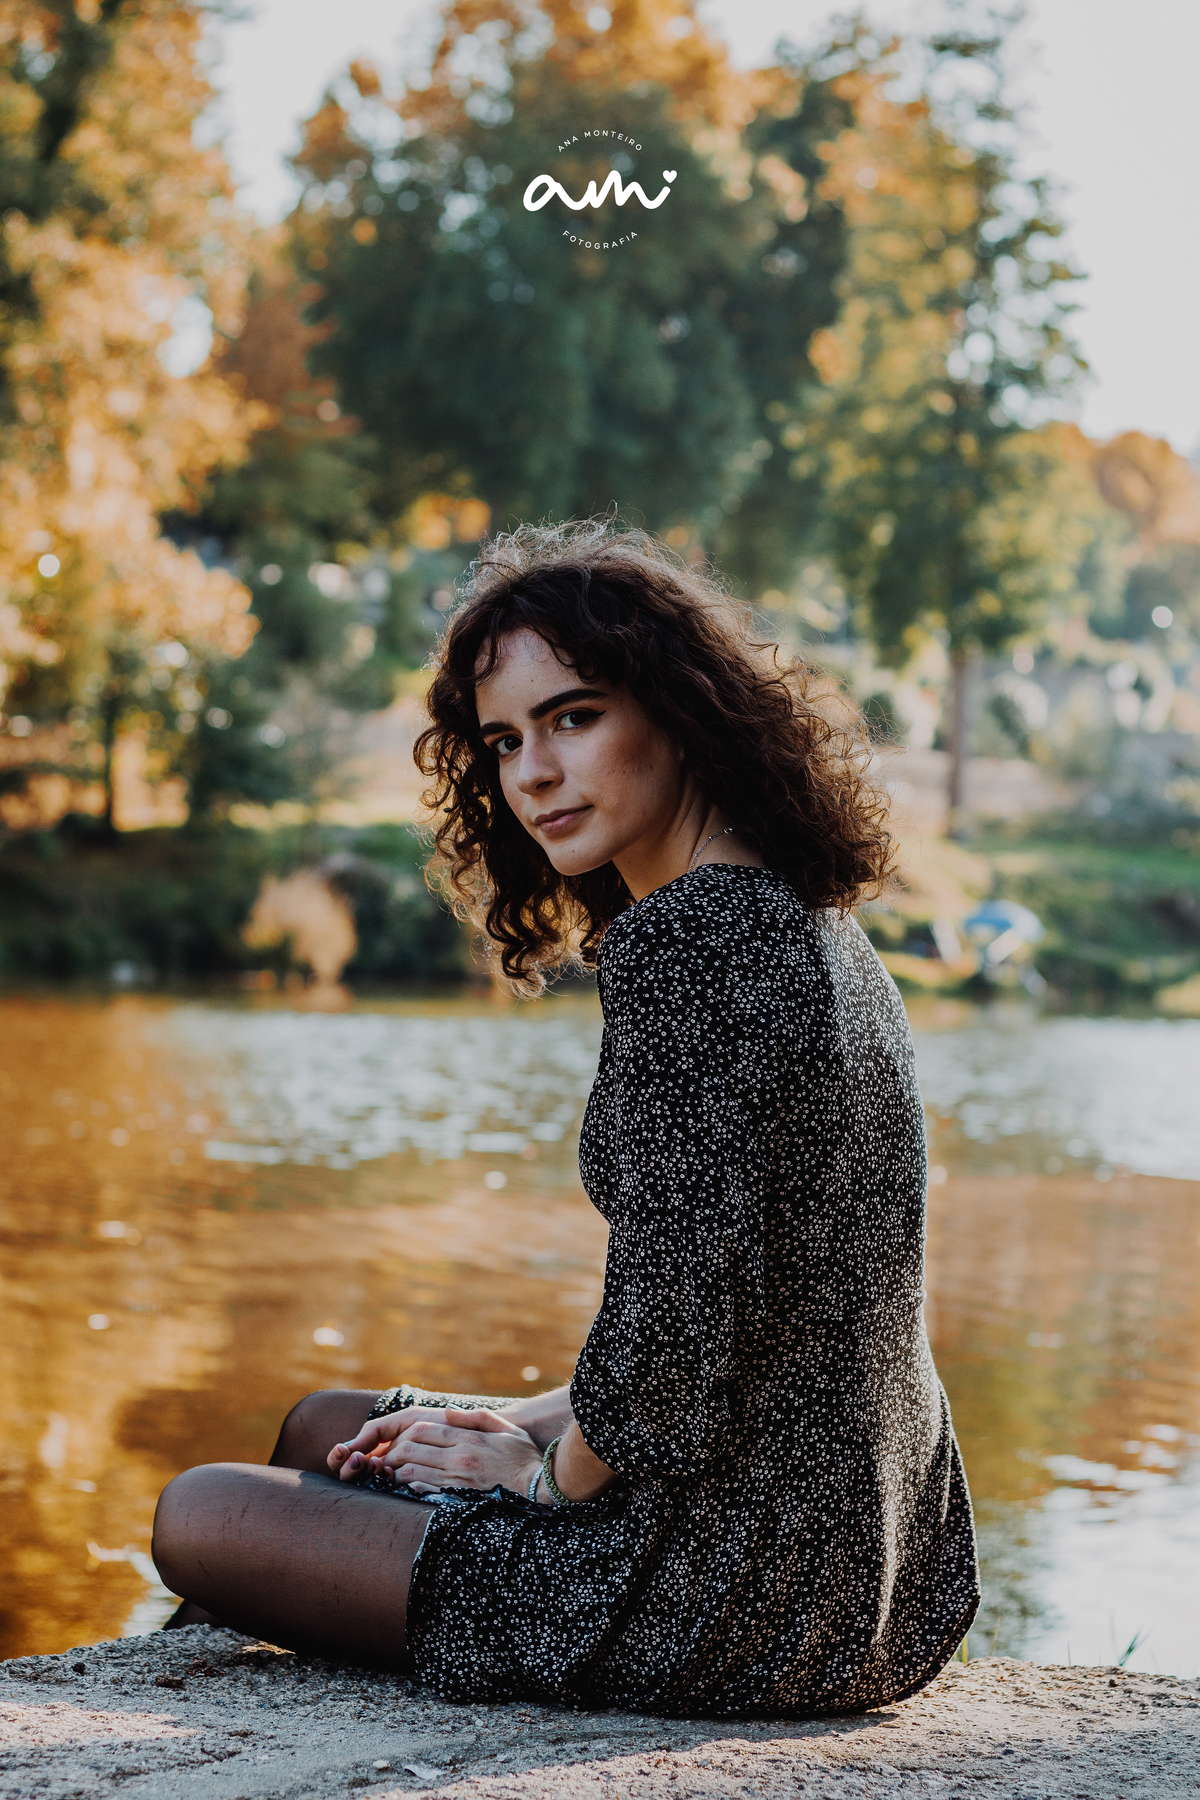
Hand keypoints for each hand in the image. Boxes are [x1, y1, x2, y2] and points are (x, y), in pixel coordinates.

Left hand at [330, 1406, 541, 1497]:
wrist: (537, 1488)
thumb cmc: (523, 1456)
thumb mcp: (504, 1427)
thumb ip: (475, 1417)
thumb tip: (449, 1411)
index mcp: (467, 1438)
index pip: (423, 1429)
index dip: (403, 1432)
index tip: (398, 1435)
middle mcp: (458, 1458)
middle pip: (411, 1449)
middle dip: (392, 1451)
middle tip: (385, 1454)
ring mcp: (456, 1480)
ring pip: (411, 1471)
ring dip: (395, 1469)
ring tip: (390, 1469)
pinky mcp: (456, 1498)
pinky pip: (422, 1491)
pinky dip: (408, 1486)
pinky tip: (406, 1484)